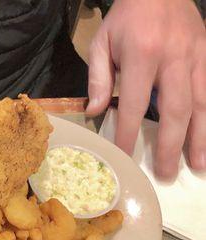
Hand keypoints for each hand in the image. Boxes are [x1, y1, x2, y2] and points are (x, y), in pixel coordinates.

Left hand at [86, 0, 205, 178]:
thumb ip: (97, 78)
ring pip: (202, 105)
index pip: (133, 105)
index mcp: (142, 56)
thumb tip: (94, 111)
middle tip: (168, 174)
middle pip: (175, 111)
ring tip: (198, 166)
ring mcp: (197, 57)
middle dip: (171, 146)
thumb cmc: (126, 17)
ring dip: (201, 138)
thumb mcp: (101, 43)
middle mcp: (174, 59)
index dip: (128, 133)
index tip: (124, 157)